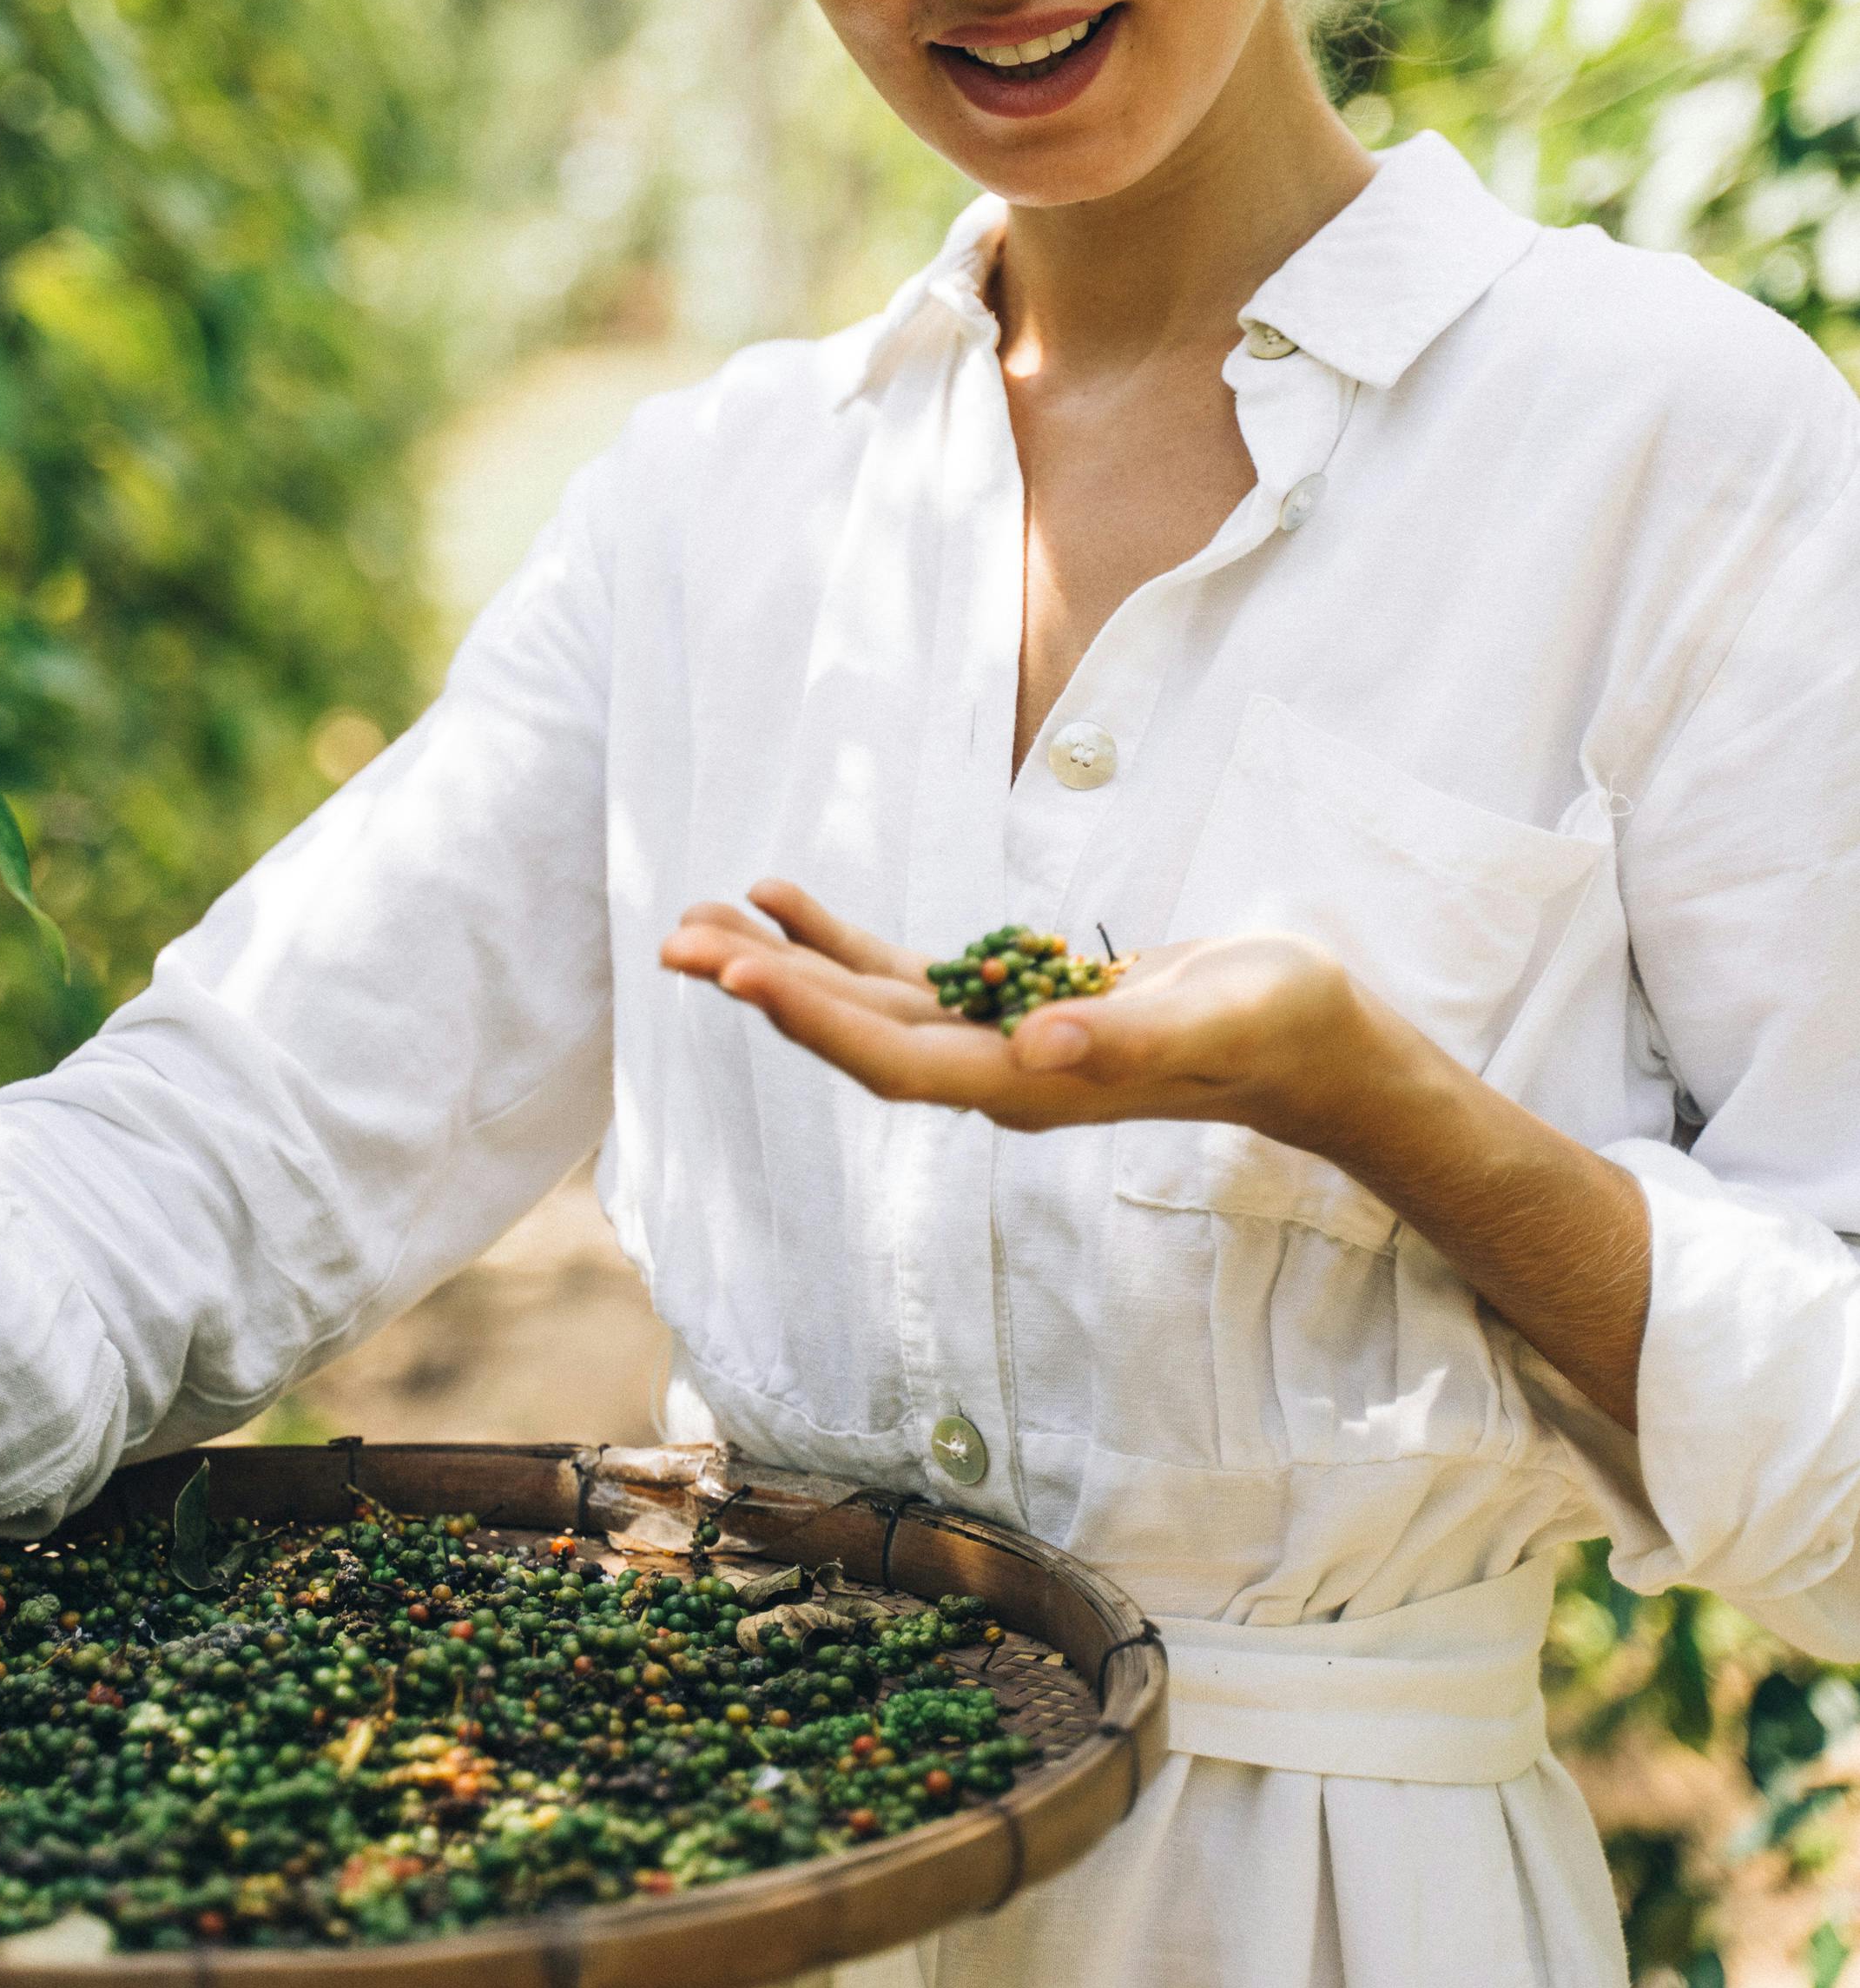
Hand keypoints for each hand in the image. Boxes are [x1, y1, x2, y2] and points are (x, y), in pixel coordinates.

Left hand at [659, 882, 1384, 1148]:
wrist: (1313, 1043)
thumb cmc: (1276, 1025)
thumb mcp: (1213, 1019)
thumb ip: (1123, 1034)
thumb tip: (1035, 1047)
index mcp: (1031, 1086)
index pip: (896, 1061)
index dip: (815, 1021)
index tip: (737, 976)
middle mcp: (996, 1074)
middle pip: (855, 1036)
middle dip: (764, 988)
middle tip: (674, 938)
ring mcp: (997, 1045)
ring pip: (863, 1007)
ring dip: (782, 965)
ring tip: (700, 918)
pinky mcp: (1011, 1010)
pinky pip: (902, 979)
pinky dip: (840, 942)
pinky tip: (783, 901)